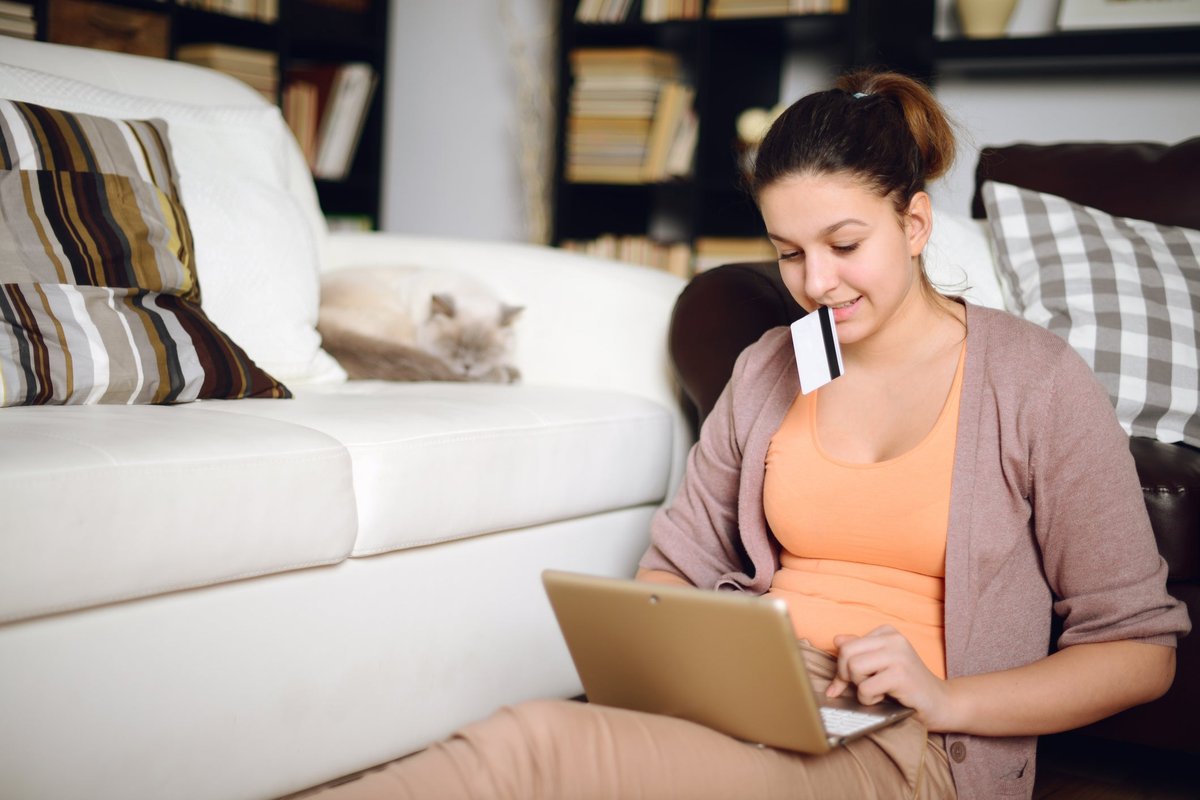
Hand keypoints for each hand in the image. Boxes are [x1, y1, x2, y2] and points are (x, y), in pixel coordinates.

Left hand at [825, 625, 956, 730]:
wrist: (941, 703)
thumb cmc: (907, 686)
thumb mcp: (880, 665)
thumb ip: (860, 652)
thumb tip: (836, 641)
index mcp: (887, 632)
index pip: (845, 645)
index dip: (842, 668)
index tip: (848, 683)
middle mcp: (893, 638)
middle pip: (846, 653)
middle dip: (847, 676)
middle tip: (863, 687)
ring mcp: (899, 655)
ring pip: (854, 667)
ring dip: (860, 688)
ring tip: (877, 692)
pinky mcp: (901, 675)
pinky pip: (866, 687)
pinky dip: (868, 699)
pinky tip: (884, 699)